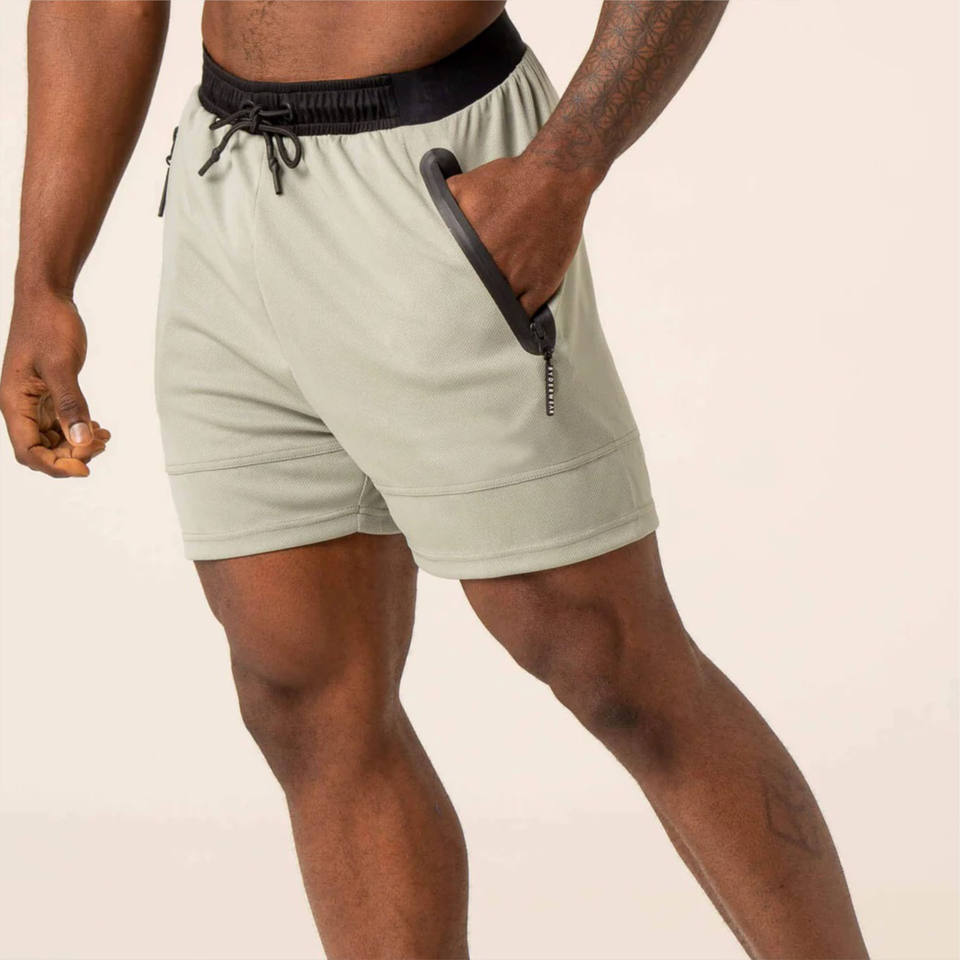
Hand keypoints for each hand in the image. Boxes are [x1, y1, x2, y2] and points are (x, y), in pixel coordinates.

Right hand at [1, 290, 109, 476]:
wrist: (47, 297)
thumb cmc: (48, 325)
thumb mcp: (61, 365)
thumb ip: (70, 403)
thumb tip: (82, 440)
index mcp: (15, 403)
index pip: (29, 452)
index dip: (55, 466)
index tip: (85, 468)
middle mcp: (21, 407)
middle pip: (41, 450)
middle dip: (70, 456)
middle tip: (100, 444)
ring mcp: (34, 401)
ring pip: (53, 439)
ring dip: (78, 445)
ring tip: (104, 437)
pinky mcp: (47, 393)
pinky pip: (61, 423)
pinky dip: (79, 430)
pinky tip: (100, 428)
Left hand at [446, 153, 596, 315]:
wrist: (555, 180)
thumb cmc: (512, 180)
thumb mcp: (465, 185)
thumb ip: (443, 204)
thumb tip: (427, 213)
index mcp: (469, 250)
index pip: (450, 283)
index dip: (447, 290)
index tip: (445, 293)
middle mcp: (492, 269)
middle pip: (473, 299)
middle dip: (468, 303)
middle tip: (462, 310)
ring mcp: (518, 280)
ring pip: (498, 310)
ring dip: (492, 312)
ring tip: (484, 319)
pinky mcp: (541, 285)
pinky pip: (526, 313)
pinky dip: (518, 318)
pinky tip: (512, 320)